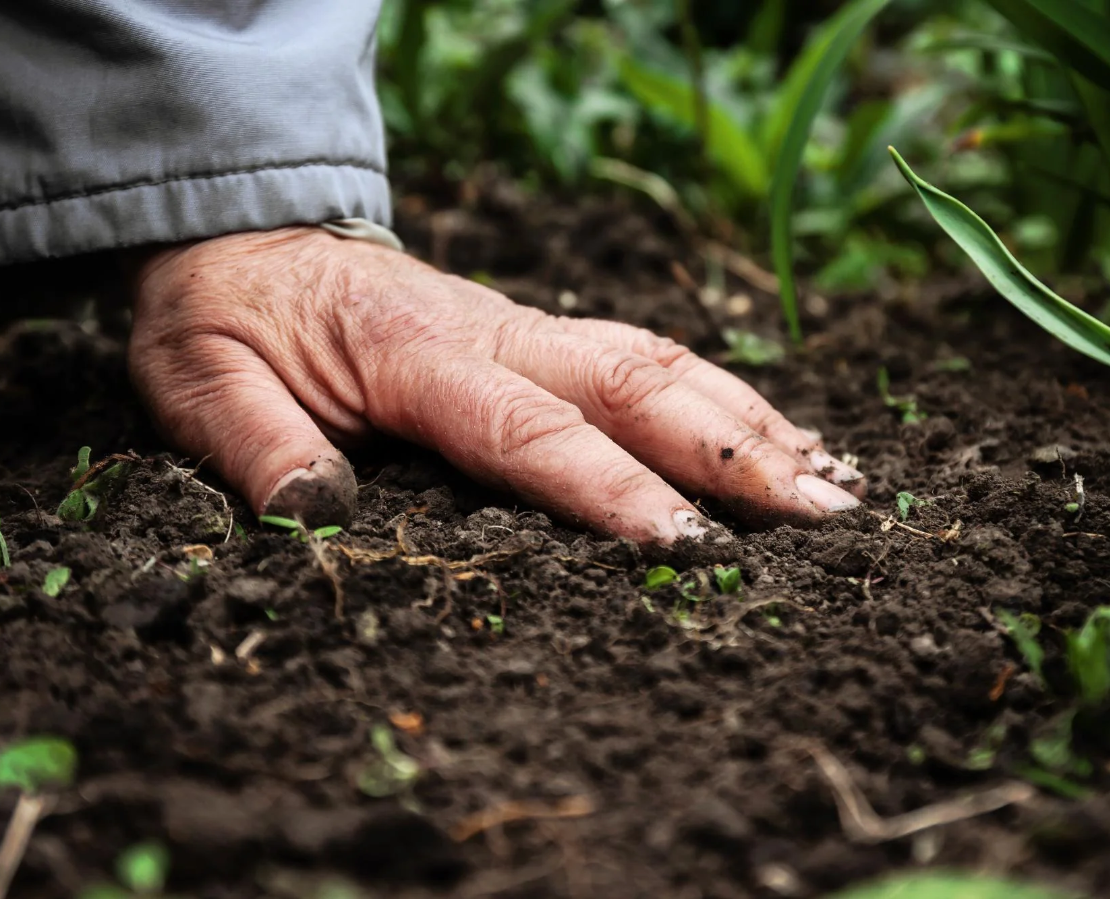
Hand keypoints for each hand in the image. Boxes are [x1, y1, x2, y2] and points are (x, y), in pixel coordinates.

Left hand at [129, 227, 862, 542]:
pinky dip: (722, 396)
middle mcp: (495, 332)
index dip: (613, 490)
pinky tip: (774, 436)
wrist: (246, 239)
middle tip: (828, 516)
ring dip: (751, 420)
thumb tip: (319, 516)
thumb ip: (257, 446)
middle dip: (735, 451)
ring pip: (660, 362)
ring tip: (836, 480)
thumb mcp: (200, 382)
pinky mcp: (538, 334)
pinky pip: (646, 357)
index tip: (691, 549)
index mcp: (415, 353)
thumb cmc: (227, 319)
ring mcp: (526, 327)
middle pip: (636, 383)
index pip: (532, 429)